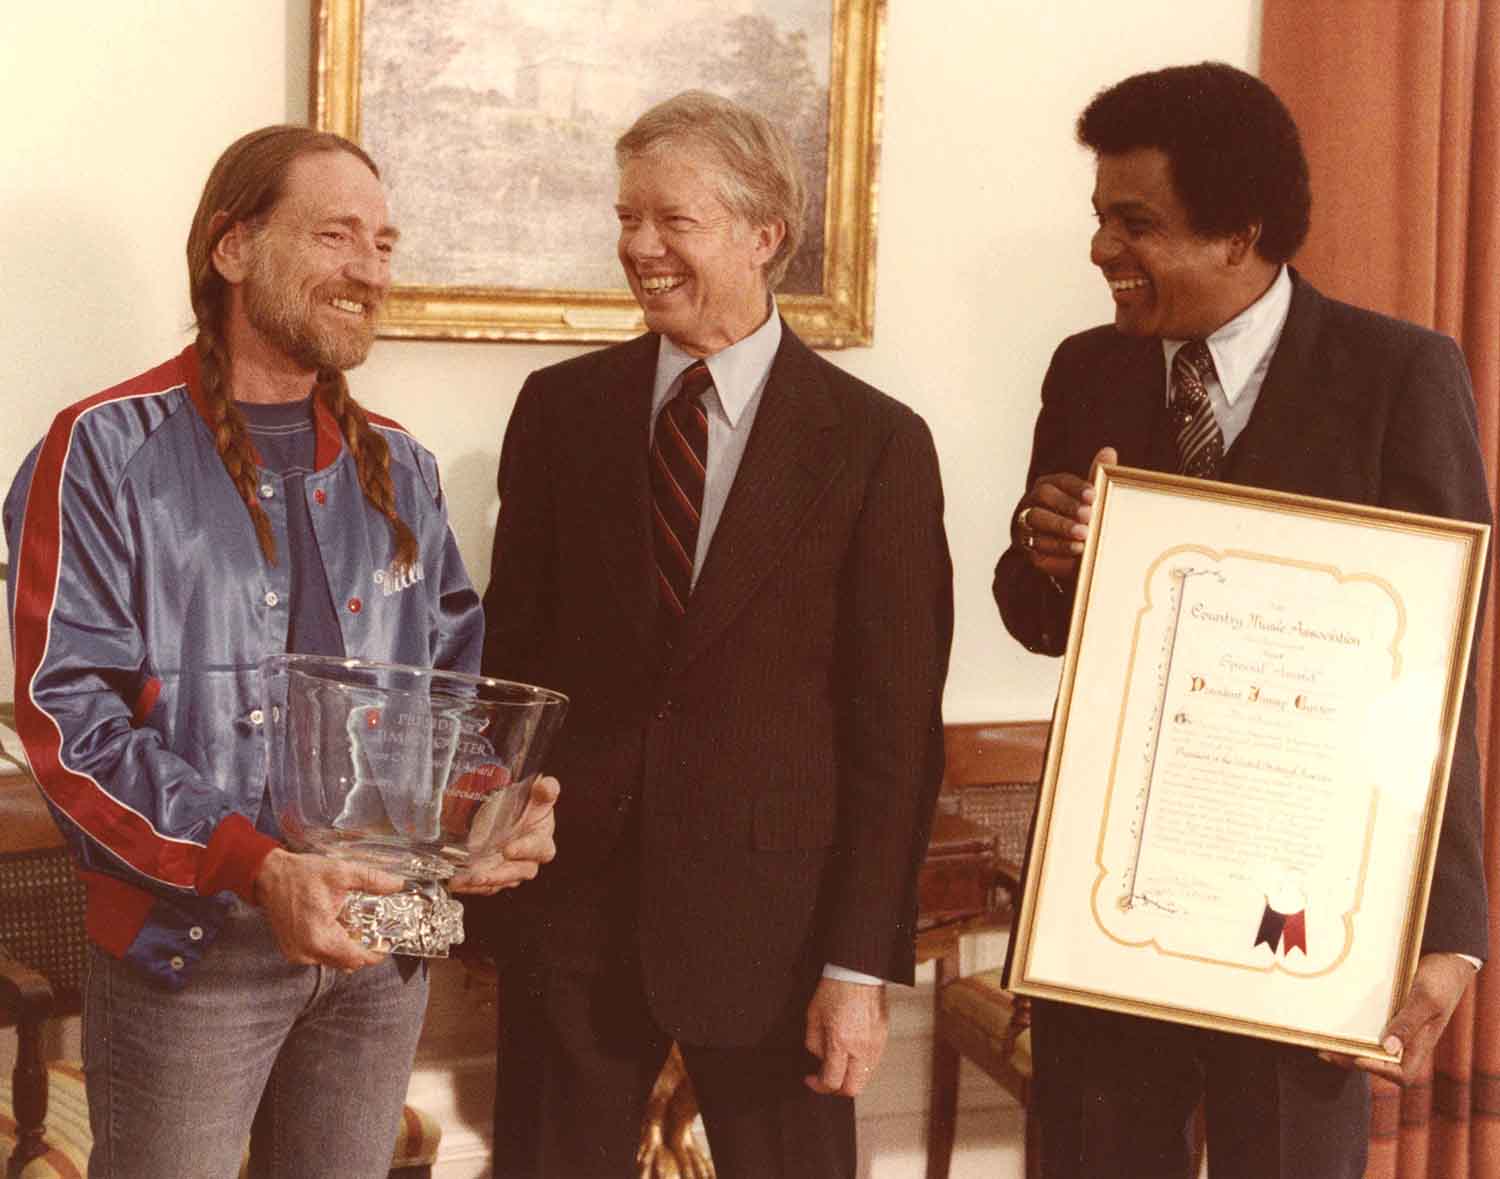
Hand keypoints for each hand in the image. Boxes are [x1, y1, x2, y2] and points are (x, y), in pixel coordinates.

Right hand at [253, 848, 401, 969]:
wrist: (269, 875)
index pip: (357, 958)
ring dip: (346, 948)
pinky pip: (319, 955)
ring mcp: (297, 954)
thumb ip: (373, 880)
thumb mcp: (342, 872)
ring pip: (333, 960)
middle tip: (374, 932)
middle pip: (346, 962)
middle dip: (362, 949)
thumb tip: (399, 884)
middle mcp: (307, 952)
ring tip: (354, 925)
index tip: (386, 943)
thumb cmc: (302, 874)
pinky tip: (335, 926)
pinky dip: (331, 945)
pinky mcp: (292, 950)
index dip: (375, 953)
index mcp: (320, 938)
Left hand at [449, 774, 558, 894]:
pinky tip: (456, 882)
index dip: (524, 850)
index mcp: (542, 839)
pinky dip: (470, 886)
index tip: (508, 849)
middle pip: (518, 872)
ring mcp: (510, 870)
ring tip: (461, 880)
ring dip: (480, 883)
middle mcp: (528, 859)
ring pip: (499, 882)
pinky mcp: (494, 875)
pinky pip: (484, 885)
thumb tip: (546, 786)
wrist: (508, 811)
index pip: (538, 848)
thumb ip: (544, 790)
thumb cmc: (524, 805)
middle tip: (479, 874)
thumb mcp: (534, 794)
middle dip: (498, 875)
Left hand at [803, 977, 887, 1096]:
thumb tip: (820, 1060)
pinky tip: (850, 1053)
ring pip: (864, 1078)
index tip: (810, 1079)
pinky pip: (872, 1064)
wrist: (859, 972)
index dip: (818, 1086)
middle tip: (824, 1079)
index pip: (832, 1081)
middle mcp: (861, 1048)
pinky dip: (859, 1066)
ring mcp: (875, 1045)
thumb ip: (814, 1043)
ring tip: (837, 1064)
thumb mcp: (813, 1016)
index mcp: (840, 1042)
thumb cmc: (834, 989)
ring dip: (849, 1078)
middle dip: (836, 1089)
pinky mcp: (883, 1039)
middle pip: (852, 1089)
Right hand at [1012, 446, 1116, 578]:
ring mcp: (1025, 524)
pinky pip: (1036, 546)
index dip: (1076, 487)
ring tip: (1084, 535)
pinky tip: (1076, 550)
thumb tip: (1109, 451)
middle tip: (1088, 515)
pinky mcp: (1026, 547)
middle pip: (1044, 496)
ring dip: (1061, 527)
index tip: (1093, 495)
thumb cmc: (1075, 519)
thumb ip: (1095, 477)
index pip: (1060, 480)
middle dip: (1066, 505)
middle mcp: (1032, 501)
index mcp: (1048, 485)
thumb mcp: (1086, 499)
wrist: (1063, 552)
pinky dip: (1057, 548)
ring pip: (1037, 520)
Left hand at [1319, 952, 1475, 1084]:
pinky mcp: (1389, 1014)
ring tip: (1322, 1041)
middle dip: (1352, 1060)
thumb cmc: (1441, 979)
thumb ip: (1408, 1023)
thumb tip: (1389, 1048)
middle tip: (1326, 1051)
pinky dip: (1353, 1029)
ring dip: (1349, 1047)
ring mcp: (1397, 1028)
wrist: (1445, 960)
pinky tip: (1333, 1022)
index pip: (1403, 1073)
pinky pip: (1370, 1027)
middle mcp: (1408, 1040)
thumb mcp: (1426, 999)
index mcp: (1422, 1043)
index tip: (1358, 1058)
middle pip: (1380, 1063)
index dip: (1381, 1071)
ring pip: (1372, 1046)